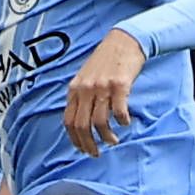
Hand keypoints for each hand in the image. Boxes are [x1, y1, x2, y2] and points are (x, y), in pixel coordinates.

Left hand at [63, 30, 146, 156]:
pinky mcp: (120, 85)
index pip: (68, 121)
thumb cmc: (105, 61)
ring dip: (107, 137)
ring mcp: (102, 87)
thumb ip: (81, 96)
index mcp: (74, 89)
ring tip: (113, 141)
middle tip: (96, 153)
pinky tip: (126, 123)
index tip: (82, 149)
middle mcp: (85, 89)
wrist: (123, 41)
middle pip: (82, 126)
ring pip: (100, 122)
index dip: (74, 139)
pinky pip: (119, 111)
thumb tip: (80, 122)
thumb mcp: (85, 77)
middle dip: (88, 144)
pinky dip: (122, 122)